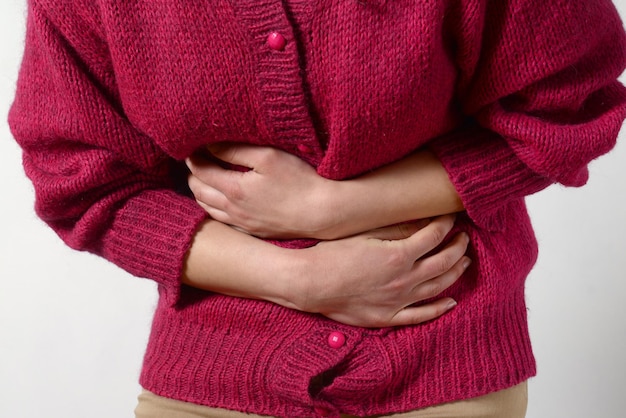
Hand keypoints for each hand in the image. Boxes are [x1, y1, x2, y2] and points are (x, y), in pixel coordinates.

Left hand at [186, 144, 337, 238]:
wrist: (323, 213)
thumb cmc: (299, 181)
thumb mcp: (267, 157)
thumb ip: (235, 150)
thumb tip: (209, 145)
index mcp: (234, 190)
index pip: (201, 171)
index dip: (193, 157)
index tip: (192, 146)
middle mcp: (234, 211)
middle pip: (199, 192)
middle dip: (193, 175)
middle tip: (195, 160)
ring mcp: (243, 224)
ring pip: (209, 209)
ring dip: (200, 193)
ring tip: (203, 178)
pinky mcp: (254, 231)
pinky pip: (224, 221)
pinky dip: (214, 208)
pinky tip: (221, 201)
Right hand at [294, 215, 469, 327]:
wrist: (310, 282)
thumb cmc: (333, 253)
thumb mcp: (366, 233)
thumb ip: (397, 229)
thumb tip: (422, 221)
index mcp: (399, 255)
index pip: (434, 236)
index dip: (446, 223)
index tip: (451, 216)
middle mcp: (404, 279)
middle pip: (443, 261)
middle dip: (458, 247)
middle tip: (464, 238)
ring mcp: (398, 301)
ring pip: (438, 287)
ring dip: (455, 273)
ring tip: (464, 262)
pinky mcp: (388, 317)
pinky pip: (421, 315)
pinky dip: (439, 308)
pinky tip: (451, 301)